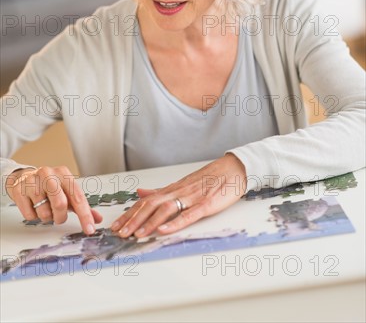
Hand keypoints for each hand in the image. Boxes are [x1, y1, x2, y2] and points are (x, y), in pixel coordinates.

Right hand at [6, 166, 101, 234]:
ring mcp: (32, 181)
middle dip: (60, 217)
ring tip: (44, 207)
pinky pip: (30, 215)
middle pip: (60, 204)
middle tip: (58, 217)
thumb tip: (97, 219)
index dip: (85, 215)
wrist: (24, 177)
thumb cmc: (49, 186)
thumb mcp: (67, 191)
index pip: (78, 197)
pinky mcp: (19, 190)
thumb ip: (82, 206)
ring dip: (47, 217)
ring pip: (44, 212)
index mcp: (64, 174)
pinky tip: (33, 206)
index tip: (90, 229)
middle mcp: (49, 174)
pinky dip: (34, 216)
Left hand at [111, 153, 246, 237]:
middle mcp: (178, 192)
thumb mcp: (182, 184)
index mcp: (172, 190)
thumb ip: (161, 191)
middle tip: (119, 233)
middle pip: (151, 205)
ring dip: (149, 222)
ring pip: (165, 209)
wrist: (233, 169)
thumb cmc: (209, 179)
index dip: (130, 213)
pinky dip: (174, 222)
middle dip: (133, 219)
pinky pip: (188, 214)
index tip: (116, 225)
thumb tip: (140, 192)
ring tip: (136, 234)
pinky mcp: (206, 204)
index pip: (146, 202)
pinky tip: (163, 229)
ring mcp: (191, 198)